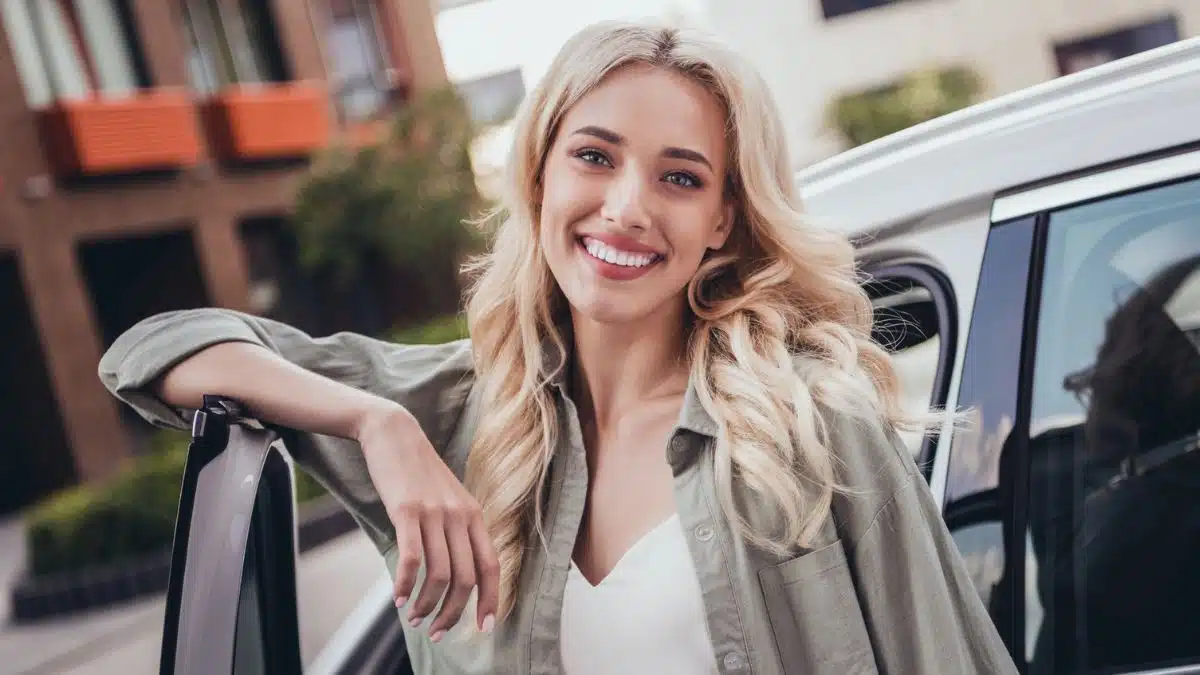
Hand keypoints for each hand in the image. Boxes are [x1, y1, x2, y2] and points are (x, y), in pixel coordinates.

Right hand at [354, 404, 498, 640]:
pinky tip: (396, 597)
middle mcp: (460, 515)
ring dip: (426, 605)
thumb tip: (455, 573)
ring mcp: (435, 512)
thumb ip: (456, 530)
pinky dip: (405, 585)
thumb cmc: (418, 472)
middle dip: (452, 613)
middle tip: (436, 632)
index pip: (492, 566)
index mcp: (475, 515)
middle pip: (466, 578)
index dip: (491, 600)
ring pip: (439, 574)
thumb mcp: (449, 499)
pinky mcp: (407, 510)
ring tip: (413, 617)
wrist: (394, 433)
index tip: (484, 628)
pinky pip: (412, 559)